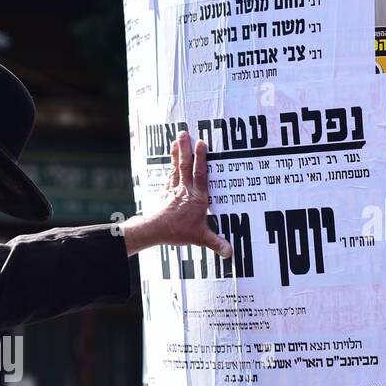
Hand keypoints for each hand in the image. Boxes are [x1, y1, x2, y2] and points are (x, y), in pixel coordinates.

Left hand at [122, 131, 230, 258]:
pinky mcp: (166, 192)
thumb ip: (216, 243)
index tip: (201, 143)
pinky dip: (171, 164)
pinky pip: (170, 175)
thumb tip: (230, 253)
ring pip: (177, 167)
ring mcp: (174, 190)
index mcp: (197, 197)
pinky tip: (172, 158)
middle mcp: (185, 190)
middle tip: (184, 133)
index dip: (201, 158)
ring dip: (177, 152)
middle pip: (186, 165)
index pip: (200, 174)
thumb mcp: (200, 238)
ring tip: (177, 138)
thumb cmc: (178, 232)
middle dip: (186, 149)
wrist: (155, 231)